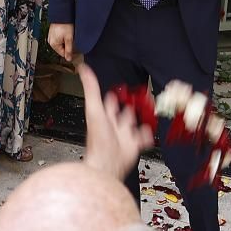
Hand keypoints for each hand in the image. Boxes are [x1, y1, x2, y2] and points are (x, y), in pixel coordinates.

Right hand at [47, 23, 74, 60]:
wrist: (62, 14)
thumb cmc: (65, 25)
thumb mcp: (69, 39)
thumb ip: (69, 50)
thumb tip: (68, 59)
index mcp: (53, 44)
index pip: (63, 54)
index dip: (70, 53)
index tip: (76, 49)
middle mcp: (50, 41)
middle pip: (62, 49)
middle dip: (68, 46)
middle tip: (73, 40)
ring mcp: (51, 37)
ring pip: (61, 44)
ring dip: (66, 42)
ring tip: (70, 35)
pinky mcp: (53, 33)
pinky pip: (59, 39)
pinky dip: (63, 37)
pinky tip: (67, 33)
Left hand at [79, 63, 152, 179]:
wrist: (108, 162)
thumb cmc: (99, 138)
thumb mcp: (94, 108)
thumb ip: (91, 89)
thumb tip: (82, 69)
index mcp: (104, 116)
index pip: (108, 103)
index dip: (112, 96)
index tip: (116, 89)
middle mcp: (114, 126)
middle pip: (123, 112)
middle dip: (129, 106)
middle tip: (138, 98)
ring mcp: (125, 135)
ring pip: (134, 124)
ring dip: (141, 118)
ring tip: (148, 111)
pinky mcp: (135, 145)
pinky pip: (144, 139)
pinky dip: (147, 135)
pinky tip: (148, 131)